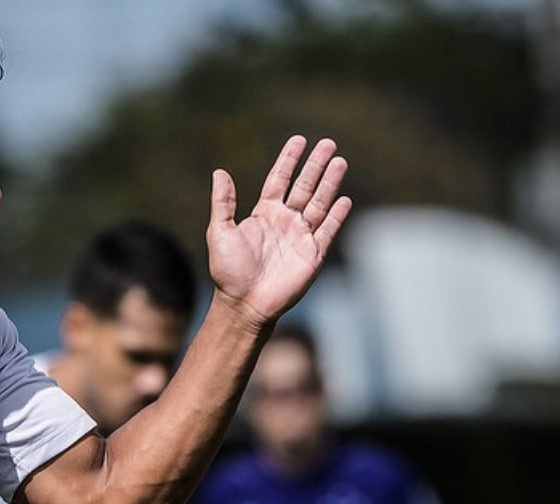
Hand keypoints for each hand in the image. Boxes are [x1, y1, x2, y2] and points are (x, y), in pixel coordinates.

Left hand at [207, 136, 351, 328]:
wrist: (244, 303)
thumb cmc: (228, 270)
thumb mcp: (220, 231)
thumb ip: (223, 202)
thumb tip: (219, 172)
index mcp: (264, 214)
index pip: (279, 180)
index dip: (289, 160)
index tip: (299, 140)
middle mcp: (285, 221)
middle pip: (305, 186)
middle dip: (316, 165)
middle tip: (328, 143)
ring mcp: (301, 236)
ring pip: (319, 203)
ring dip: (330, 183)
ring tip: (340, 161)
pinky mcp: (313, 254)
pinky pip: (328, 230)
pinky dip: (337, 215)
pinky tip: (344, 198)